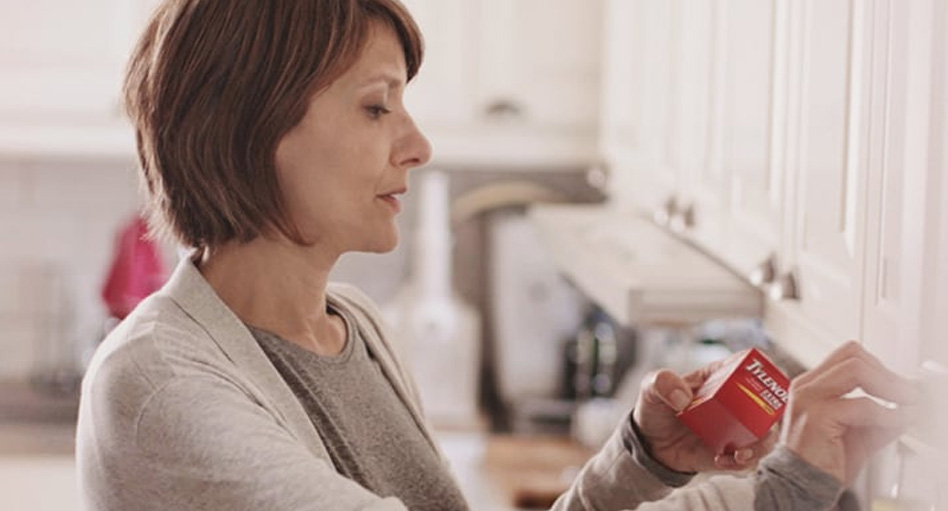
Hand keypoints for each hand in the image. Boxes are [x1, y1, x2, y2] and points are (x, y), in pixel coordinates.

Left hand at [633, 351, 777, 472]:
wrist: (650, 445)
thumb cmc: (655, 409)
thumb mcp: (651, 389)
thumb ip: (662, 382)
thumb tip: (683, 398)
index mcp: (718, 377)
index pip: (747, 366)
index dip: (761, 368)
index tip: (764, 377)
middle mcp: (733, 403)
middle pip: (767, 402)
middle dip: (771, 412)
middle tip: (757, 423)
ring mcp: (735, 429)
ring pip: (765, 435)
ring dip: (761, 444)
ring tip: (741, 453)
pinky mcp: (731, 452)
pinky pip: (748, 460)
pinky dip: (741, 462)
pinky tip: (721, 461)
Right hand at [780, 341, 918, 483]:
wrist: (801, 485)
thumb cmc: (823, 461)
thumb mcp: (860, 432)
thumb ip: (882, 417)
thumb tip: (909, 406)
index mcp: (812, 385)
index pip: (848, 355)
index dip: (880, 366)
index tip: (899, 385)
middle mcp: (807, 386)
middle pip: (853, 355)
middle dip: (888, 373)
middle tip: (909, 393)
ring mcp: (809, 398)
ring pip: (856, 370)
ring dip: (891, 386)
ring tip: (907, 402)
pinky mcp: (818, 415)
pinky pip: (863, 405)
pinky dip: (888, 413)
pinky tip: (897, 421)